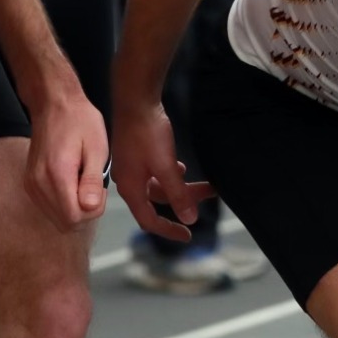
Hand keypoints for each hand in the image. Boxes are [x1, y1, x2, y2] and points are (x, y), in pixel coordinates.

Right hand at [26, 91, 109, 229]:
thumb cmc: (79, 121)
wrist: (54, 104)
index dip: (92, 211)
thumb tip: (89, 207)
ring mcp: (31, 184)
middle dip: (85, 213)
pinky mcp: (30, 183)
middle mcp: (38, 183)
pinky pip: (48, 207)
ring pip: (56, 218)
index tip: (99, 191)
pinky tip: (72, 184)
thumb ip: (92, 180)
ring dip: (74, 209)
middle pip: (64, 223)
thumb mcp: (97, 148)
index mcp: (56, 174)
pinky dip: (63, 203)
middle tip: (94, 188)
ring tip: (83, 183)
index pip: (73, 218)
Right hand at [109, 101, 216, 241]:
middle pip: (158, 202)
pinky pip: (155, 173)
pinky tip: (181, 168)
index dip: (168, 231)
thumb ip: (178, 194)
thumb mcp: (166, 167)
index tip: (188, 236)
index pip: (149, 221)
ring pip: (159, 186)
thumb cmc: (147, 133)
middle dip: (184, 202)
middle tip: (208, 197)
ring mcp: (132, 167)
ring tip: (203, 184)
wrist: (134, 100)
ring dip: (181, 187)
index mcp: (131, 189)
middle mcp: (129, 181)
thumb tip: (190, 219)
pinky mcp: (137, 154)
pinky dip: (171, 176)